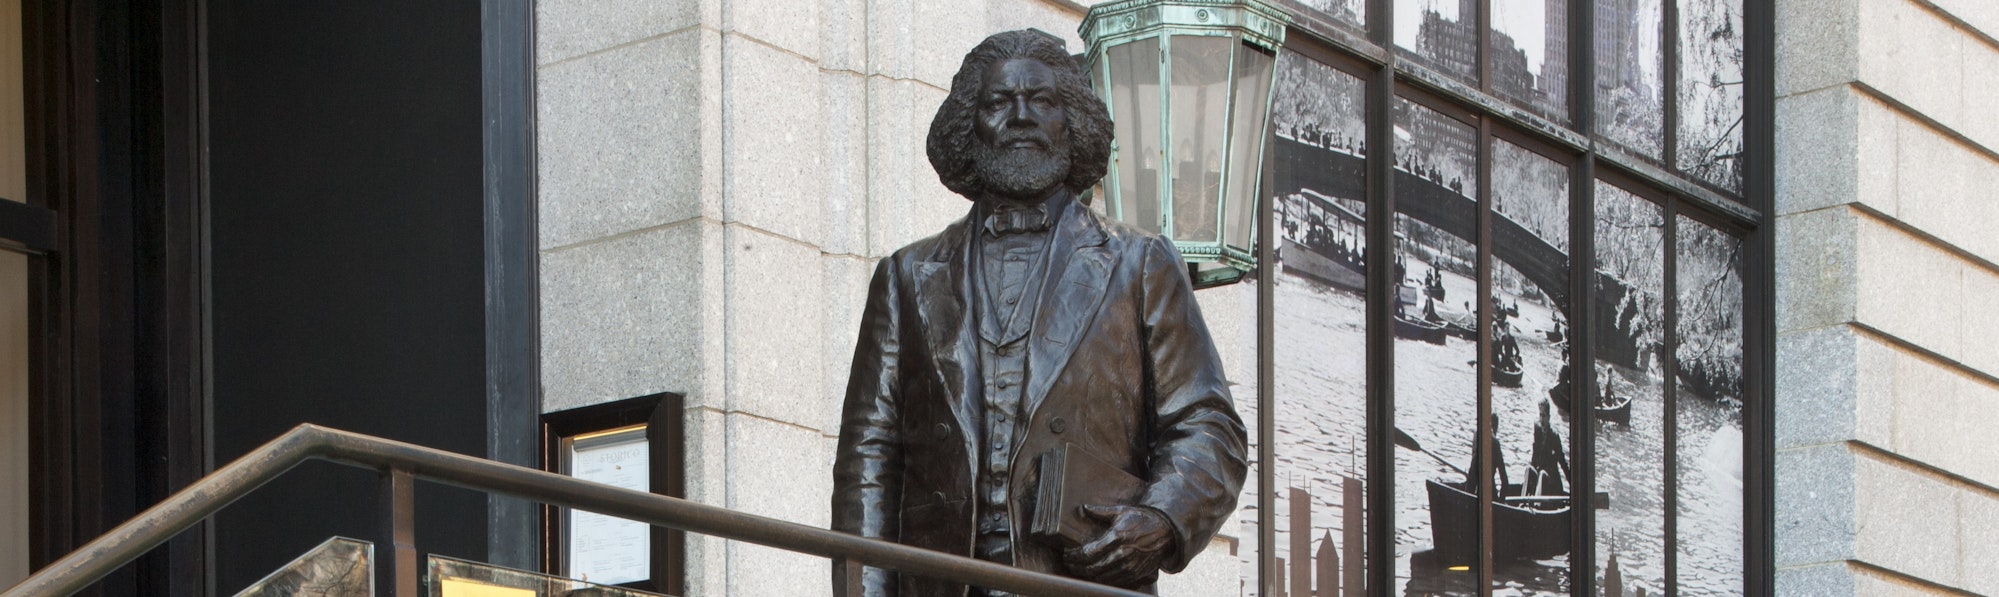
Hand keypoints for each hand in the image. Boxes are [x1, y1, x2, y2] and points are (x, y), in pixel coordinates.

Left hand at [1060, 505, 1174, 587]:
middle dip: (1076, 567)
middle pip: (1091, 568)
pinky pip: (1112, 582)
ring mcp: (1128, 567)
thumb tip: (1084, 508)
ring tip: (1077, 569)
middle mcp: (1122, 555)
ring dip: (1086, 575)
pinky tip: (1093, 574)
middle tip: (1068, 563)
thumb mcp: (1122, 512)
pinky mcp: (1135, 575)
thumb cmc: (1143, 520)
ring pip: (1100, 577)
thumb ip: (1101, 512)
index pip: (1087, 553)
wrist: (1167, 532)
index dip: (1073, 556)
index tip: (1066, 553)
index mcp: (1116, 538)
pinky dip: (1100, 579)